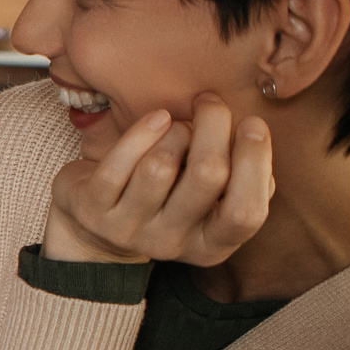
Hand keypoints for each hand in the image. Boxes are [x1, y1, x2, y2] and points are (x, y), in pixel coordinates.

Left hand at [44, 92, 273, 267]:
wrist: (96, 225)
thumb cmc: (168, 199)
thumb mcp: (209, 201)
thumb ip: (240, 180)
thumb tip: (255, 138)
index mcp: (211, 246)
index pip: (245, 213)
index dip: (255, 163)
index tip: (252, 123)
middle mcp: (171, 243)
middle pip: (206, 176)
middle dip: (214, 127)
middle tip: (210, 103)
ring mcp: (129, 230)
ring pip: (161, 165)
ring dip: (175, 131)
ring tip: (176, 123)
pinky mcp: (94, 211)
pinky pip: (118, 165)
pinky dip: (141, 132)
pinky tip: (156, 118)